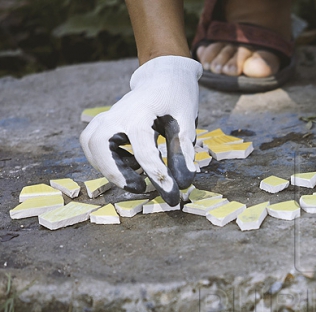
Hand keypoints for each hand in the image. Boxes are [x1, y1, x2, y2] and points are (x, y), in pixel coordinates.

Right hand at [80, 55, 201, 205]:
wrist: (163, 76)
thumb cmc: (177, 98)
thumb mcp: (186, 123)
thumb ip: (183, 151)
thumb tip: (183, 183)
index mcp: (141, 113)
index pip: (144, 151)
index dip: (158, 176)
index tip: (172, 194)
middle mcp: (117, 114)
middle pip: (99, 146)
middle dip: (115, 172)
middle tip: (139, 188)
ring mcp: (106, 116)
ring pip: (91, 146)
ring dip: (108, 167)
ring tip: (135, 178)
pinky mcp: (103, 122)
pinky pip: (93, 144)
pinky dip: (105, 159)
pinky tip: (130, 163)